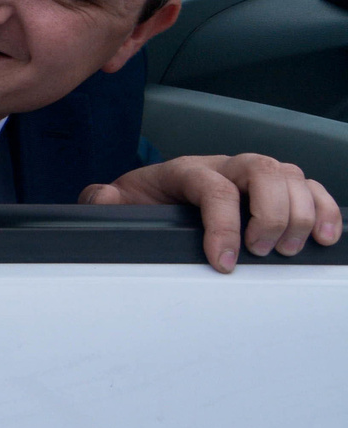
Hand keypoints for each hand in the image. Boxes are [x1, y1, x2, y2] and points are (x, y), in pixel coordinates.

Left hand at [81, 153, 343, 270]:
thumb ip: (102, 201)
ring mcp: (251, 175)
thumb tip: (106, 198)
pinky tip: (325, 237)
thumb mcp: (116, 202)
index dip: (223, 226)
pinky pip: (310, 186)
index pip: (212, 187)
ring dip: (299, 214)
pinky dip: (324, 208)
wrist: (152, 195)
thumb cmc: (143, 201)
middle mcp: (223, 166)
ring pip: (290, 176)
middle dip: (269, 215)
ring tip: (285, 250)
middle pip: (263, 171)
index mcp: (184, 170)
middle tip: (260, 252)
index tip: (223, 262)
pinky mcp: (275, 188)